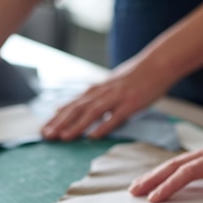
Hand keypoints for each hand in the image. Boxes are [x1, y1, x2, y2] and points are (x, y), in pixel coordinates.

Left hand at [41, 59, 172, 140]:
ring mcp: (117, 97)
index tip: (44, 128)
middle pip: (77, 108)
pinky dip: (104, 126)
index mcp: (98, 89)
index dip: (57, 117)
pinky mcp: (131, 103)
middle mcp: (103, 92)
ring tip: (64, 137)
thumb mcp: (113, 84)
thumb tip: (84, 106)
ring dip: (76, 125)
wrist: (158, 64)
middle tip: (46, 135)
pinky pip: (116, 117)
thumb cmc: (137, 76)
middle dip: (60, 122)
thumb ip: (99, 95)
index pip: (72, 104)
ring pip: (92, 112)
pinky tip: (94, 136)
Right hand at [128, 118, 202, 201]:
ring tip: (138, 187)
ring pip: (177, 161)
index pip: (190, 171)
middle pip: (175, 164)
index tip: (154, 197)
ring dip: (156, 174)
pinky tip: (161, 178)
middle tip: (134, 191)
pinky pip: (185, 161)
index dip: (170, 184)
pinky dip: (169, 170)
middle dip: (153, 178)